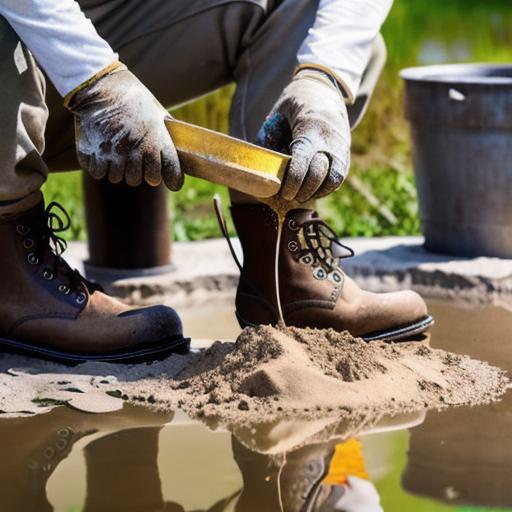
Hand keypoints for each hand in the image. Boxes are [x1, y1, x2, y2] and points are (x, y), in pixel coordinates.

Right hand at [66, 66, 182, 189]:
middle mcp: (135, 151)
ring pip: (116, 178)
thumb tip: (184, 150)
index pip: (161, 176)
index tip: (156, 175)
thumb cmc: (134, 99)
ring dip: (115, 170)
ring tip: (114, 154)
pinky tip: (100, 153)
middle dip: (134, 172)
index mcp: (154, 143)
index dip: (159, 177)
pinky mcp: (92, 152)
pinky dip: (98, 166)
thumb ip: (167, 136)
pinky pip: (98, 172)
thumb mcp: (157, 114)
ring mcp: (113, 153)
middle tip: (130, 159)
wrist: (101, 85)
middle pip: (135, 180)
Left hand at [257, 69, 350, 201]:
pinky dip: (325, 189)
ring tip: (299, 195)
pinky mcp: (346, 153)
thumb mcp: (277, 116)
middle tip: (288, 196)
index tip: (284, 192)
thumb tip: (262, 171)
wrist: (323, 90)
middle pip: (319, 173)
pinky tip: (311, 191)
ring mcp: (341, 146)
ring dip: (315, 192)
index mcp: (311, 125)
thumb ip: (269, 141)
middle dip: (303, 190)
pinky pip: (339, 178)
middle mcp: (330, 137)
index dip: (294, 180)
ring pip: (333, 179)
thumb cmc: (294, 105)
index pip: (303, 159)